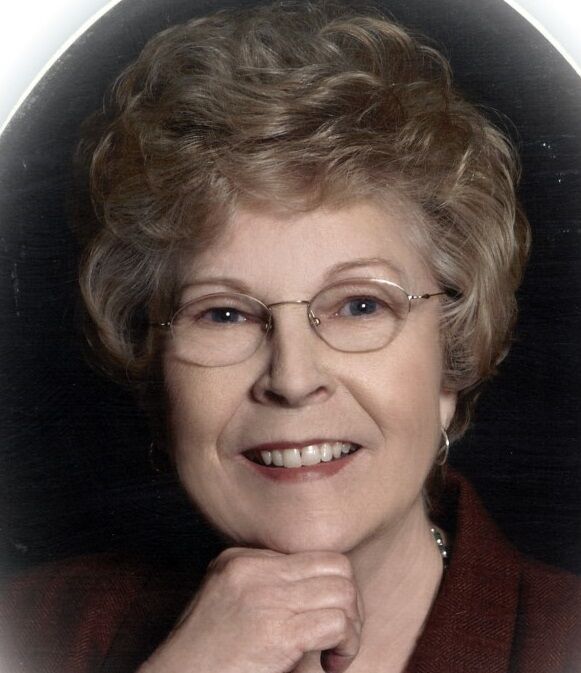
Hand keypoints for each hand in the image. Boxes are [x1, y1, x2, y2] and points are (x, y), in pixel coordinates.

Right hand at [137, 547, 361, 672]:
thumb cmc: (203, 653)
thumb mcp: (223, 598)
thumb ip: (261, 582)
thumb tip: (311, 585)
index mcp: (242, 559)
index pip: (313, 555)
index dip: (331, 588)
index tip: (326, 618)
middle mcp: (255, 570)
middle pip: (337, 566)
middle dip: (351, 602)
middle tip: (341, 635)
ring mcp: (267, 598)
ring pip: (344, 592)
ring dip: (352, 627)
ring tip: (336, 653)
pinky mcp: (278, 632)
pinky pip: (337, 623)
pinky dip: (346, 646)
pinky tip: (331, 664)